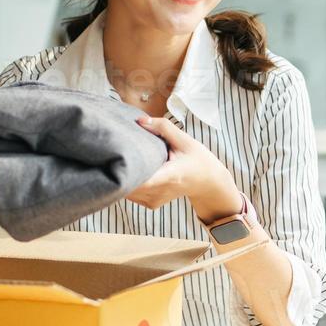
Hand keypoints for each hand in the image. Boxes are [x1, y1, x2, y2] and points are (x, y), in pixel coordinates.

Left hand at [127, 115, 243, 222]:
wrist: (208, 182)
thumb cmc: (198, 160)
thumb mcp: (185, 140)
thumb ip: (162, 127)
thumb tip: (139, 120)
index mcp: (170, 175)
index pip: (143, 180)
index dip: (126, 172)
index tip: (118, 158)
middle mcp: (160, 191)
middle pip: (129, 185)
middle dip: (120, 169)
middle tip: (117, 152)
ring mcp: (155, 200)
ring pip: (126, 191)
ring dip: (123, 176)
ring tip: (125, 160)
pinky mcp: (151, 204)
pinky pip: (132, 195)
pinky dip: (129, 183)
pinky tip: (135, 171)